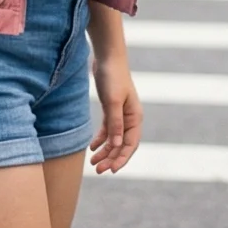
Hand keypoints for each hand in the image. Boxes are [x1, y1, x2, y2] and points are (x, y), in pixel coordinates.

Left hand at [89, 51, 141, 172]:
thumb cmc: (113, 77)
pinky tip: (92, 148)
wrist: (107, 57)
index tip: (111, 170)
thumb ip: (115, 124)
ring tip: (93, 163)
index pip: (131, 144)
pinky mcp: (111, 109)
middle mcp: (129, 117)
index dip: (122, 158)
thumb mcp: (113, 102)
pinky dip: (101, 140)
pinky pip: (108, 130)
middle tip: (98, 170)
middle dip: (111, 158)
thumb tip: (118, 145)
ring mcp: (120, 114)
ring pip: (114, 139)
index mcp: (135, 116)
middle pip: (122, 144)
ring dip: (105, 152)